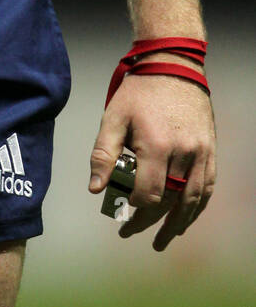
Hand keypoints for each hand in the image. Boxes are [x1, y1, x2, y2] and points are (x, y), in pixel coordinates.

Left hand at [88, 72, 215, 249]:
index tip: (120, 214)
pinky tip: (185, 219)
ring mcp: (201, 153)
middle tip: (129, 232)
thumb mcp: (114, 117)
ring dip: (177, 223)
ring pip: (191, 200)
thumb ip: (103, 154)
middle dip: (148, 221)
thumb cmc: (139, 92)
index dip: (133, 209)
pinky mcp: (210, 151)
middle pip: (168, 201)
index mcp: (156, 145)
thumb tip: (95, 189)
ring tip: (162, 240)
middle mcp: (183, 153)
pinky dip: (196, 207)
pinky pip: (207, 188)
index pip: (147, 194)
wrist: (173, 66)